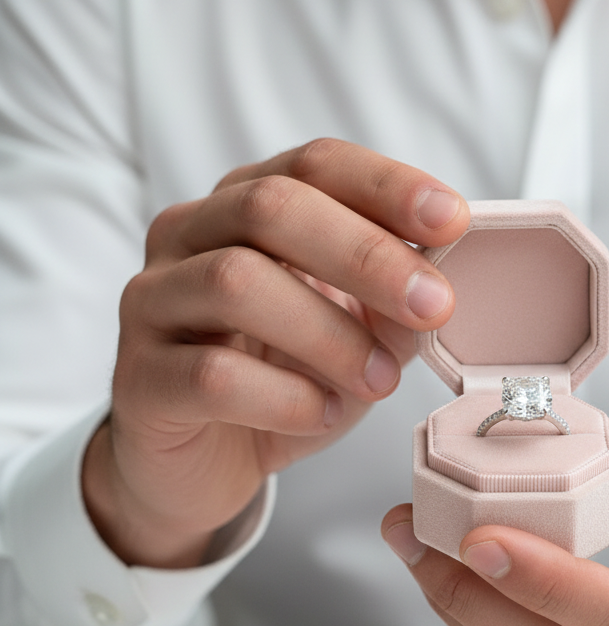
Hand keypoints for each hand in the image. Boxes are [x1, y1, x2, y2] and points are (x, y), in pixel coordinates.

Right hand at [85, 138, 468, 568]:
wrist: (205, 461)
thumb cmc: (288, 378)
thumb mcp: (358, 331)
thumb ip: (393, 299)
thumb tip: (440, 276)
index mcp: (246, 204)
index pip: (314, 164)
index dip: (386, 185)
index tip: (452, 220)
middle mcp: (189, 234)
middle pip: (270, 207)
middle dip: (366, 254)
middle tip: (435, 306)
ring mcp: (152, 301)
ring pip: (236, 282)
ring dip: (330, 334)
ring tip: (381, 382)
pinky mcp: (139, 377)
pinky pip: (211, 374)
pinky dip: (284, 397)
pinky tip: (320, 414)